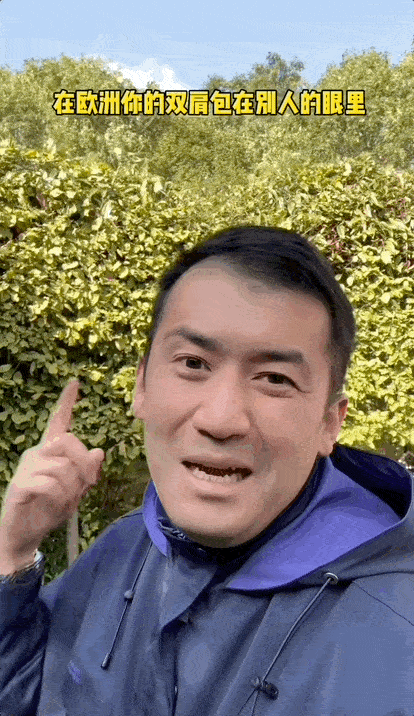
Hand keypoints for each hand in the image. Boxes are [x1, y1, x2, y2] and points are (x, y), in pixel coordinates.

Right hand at [0, 379, 103, 562]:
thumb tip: (99, 452)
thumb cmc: (50, 509)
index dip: (66, 401)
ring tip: (65, 502)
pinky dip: (59, 498)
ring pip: (63, 466)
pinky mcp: (19, 484)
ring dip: (72, 489)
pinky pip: (50, 484)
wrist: (25, 535)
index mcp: (51, 451)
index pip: (59, 421)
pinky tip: (54, 506)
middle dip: (84, 464)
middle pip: (69, 441)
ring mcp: (26, 467)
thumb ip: (87, 472)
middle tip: (89, 484)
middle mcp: (37, 453)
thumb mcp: (75, 491)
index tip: (75, 381)